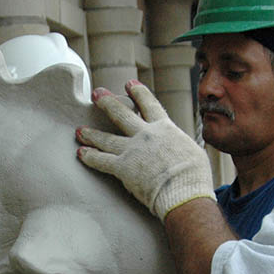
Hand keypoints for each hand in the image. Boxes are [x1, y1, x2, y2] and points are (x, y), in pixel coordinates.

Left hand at [76, 80, 213, 220]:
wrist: (184, 190)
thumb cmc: (194, 176)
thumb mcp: (193, 152)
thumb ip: (180, 146)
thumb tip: (180, 148)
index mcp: (164, 128)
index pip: (149, 105)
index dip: (138, 93)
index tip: (129, 84)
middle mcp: (145, 135)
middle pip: (121, 114)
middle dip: (107, 102)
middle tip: (96, 94)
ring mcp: (132, 150)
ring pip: (106, 138)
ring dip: (91, 133)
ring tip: (79, 130)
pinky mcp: (123, 167)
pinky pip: (101, 160)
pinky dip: (90, 156)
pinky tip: (80, 153)